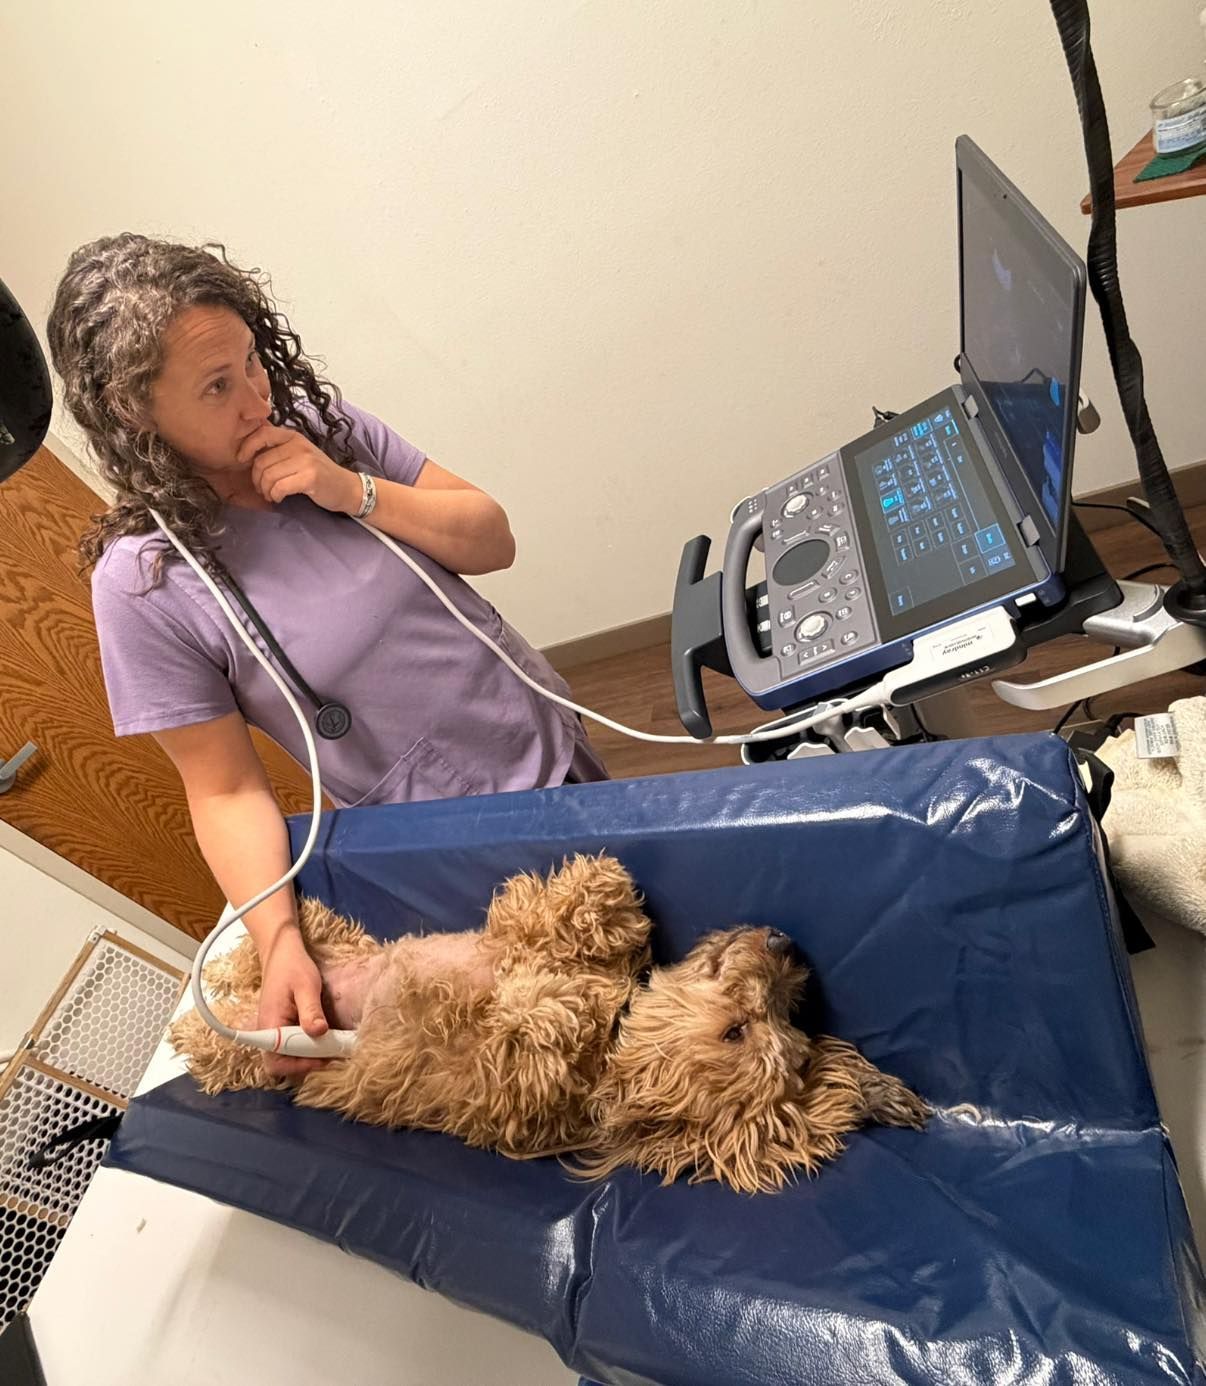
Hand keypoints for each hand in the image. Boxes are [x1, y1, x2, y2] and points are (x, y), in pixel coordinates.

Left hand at [236, 422, 361, 514]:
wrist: (346, 488)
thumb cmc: (319, 473)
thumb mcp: (299, 454)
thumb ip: (279, 449)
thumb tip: (248, 449)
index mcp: (293, 436)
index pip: (262, 433)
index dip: (246, 447)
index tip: (241, 460)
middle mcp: (299, 445)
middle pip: (261, 461)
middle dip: (257, 479)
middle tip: (262, 488)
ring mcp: (306, 460)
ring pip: (268, 476)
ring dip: (265, 490)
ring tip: (270, 494)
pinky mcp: (310, 477)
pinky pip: (279, 487)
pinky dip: (275, 495)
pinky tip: (279, 498)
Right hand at [257, 924, 333, 1079]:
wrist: (282, 953)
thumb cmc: (293, 967)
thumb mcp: (306, 985)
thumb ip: (311, 1010)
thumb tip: (318, 1032)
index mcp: (269, 1026)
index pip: (277, 1061)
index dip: (301, 1065)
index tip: (325, 1057)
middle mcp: (268, 1033)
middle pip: (282, 1064)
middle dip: (307, 1063)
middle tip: (333, 1052)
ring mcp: (274, 1031)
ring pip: (288, 1057)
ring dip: (308, 1056)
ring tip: (332, 1046)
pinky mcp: (282, 1028)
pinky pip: (292, 1046)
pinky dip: (307, 1047)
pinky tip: (325, 1039)